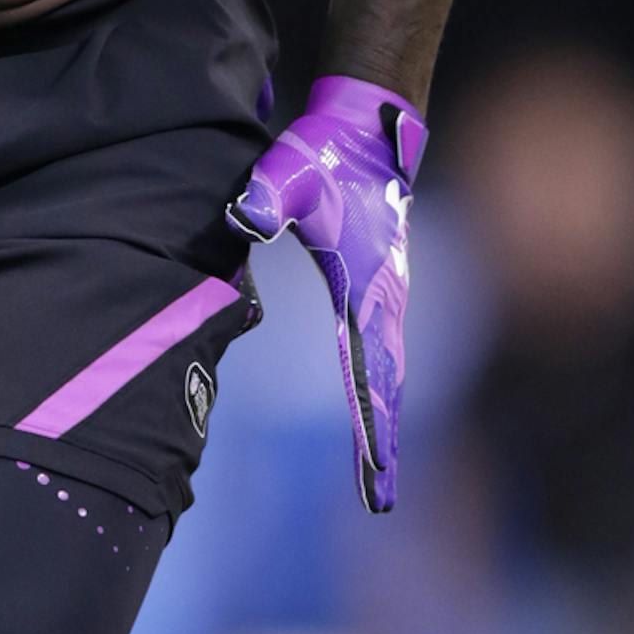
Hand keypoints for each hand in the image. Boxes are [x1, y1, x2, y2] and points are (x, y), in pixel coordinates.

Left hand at [230, 75, 427, 513]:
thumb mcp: (288, 173)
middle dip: (384, 445)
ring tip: (380, 480)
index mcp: (361, 288)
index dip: (369, 423)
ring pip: (386, 374)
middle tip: (380, 501)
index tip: (374, 468)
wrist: (366, 133)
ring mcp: (382, 298)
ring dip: (384, 425)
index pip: (365, 369)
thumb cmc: (325, 156)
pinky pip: (378, 355)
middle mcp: (379, 302)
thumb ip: (266, 197)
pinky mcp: (376, 291)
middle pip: (384, 387)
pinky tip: (377, 417)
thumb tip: (246, 218)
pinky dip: (380, 392)